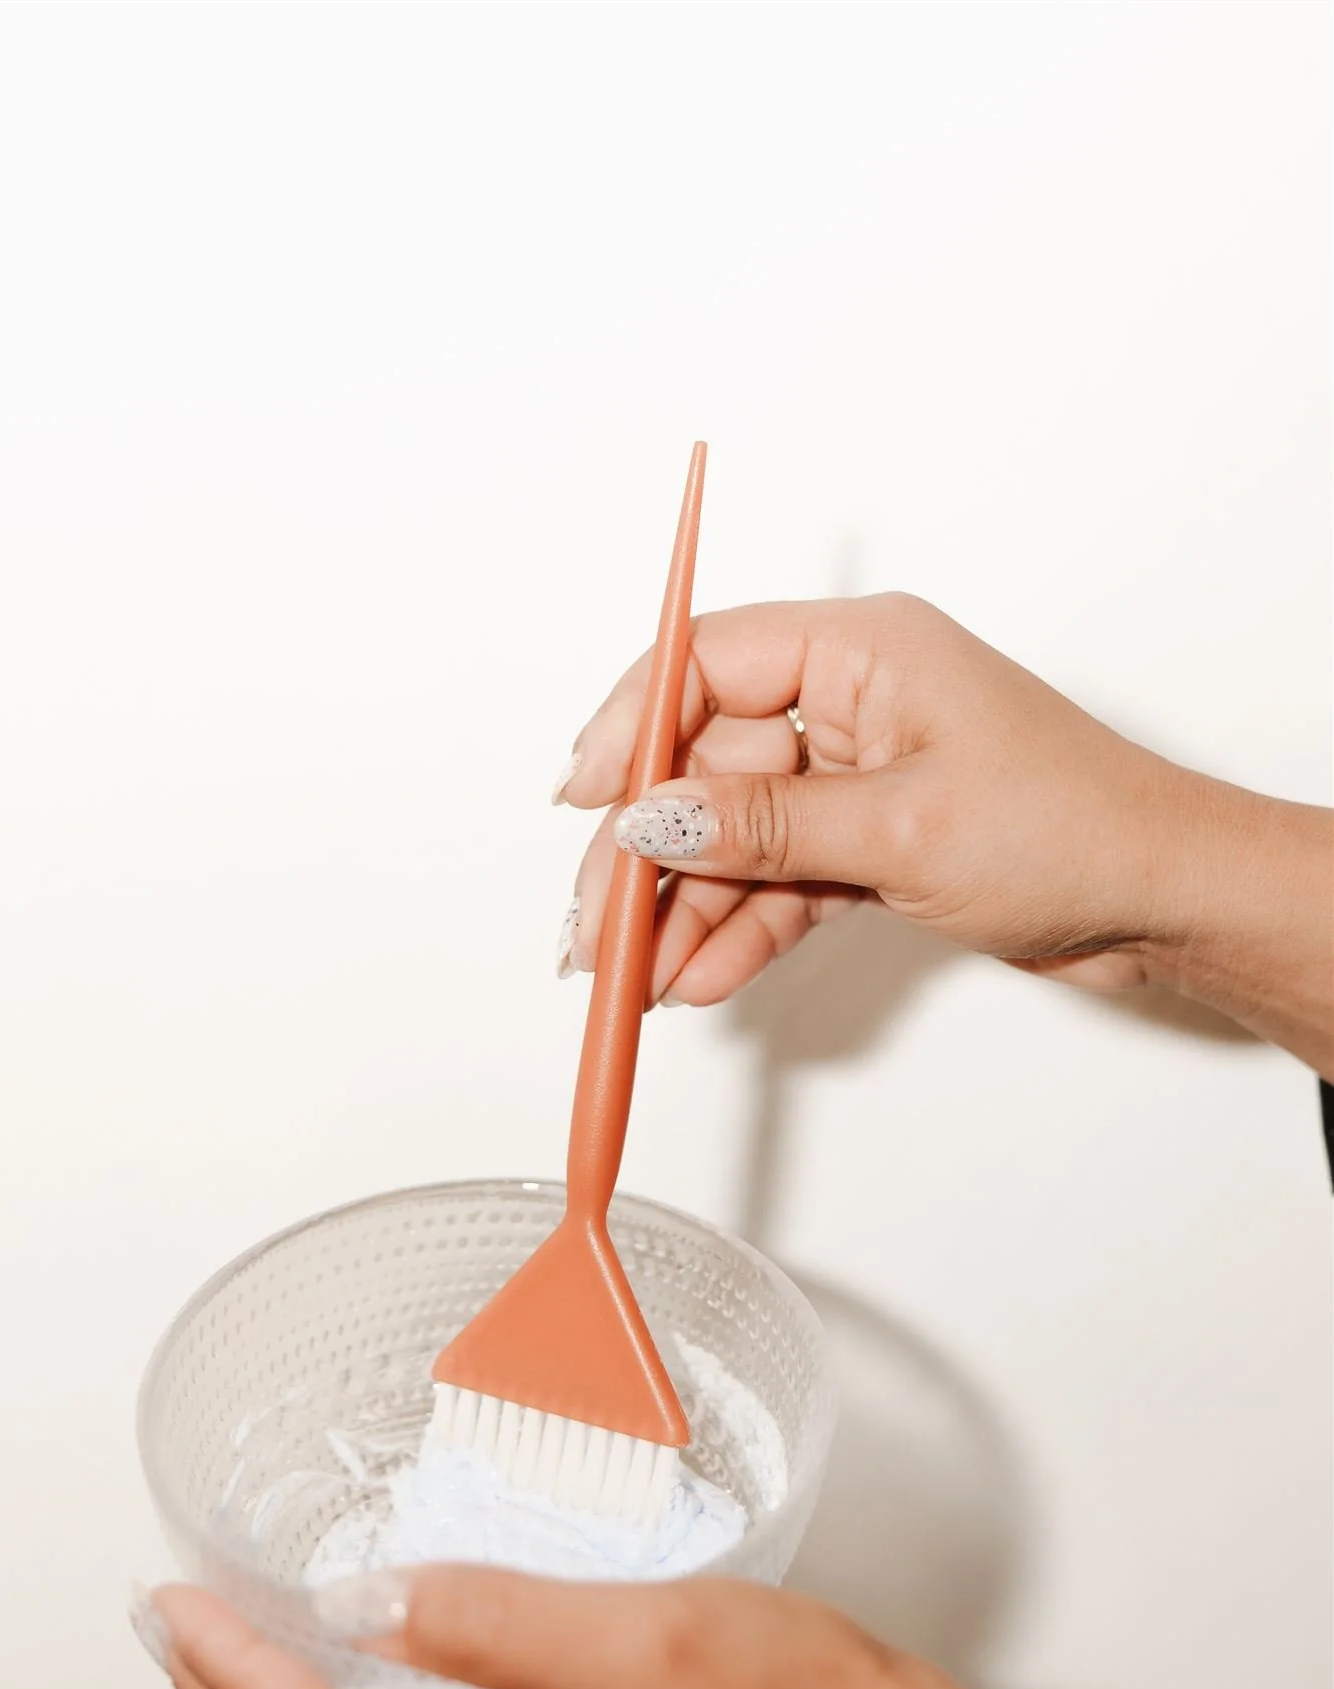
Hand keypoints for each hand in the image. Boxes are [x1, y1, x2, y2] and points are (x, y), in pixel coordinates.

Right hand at [558, 594, 1333, 1074]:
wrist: (1164, 905)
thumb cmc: (1076, 829)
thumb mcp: (899, 828)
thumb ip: (763, 826)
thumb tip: (651, 821)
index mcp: (862, 652)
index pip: (706, 663)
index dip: (632, 730)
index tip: (580, 801)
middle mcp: (853, 703)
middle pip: (709, 765)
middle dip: (649, 852)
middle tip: (595, 926)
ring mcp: (860, 776)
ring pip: (739, 837)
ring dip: (686, 910)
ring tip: (636, 979)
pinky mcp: (872, 842)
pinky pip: (781, 881)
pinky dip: (741, 930)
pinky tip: (698, 978)